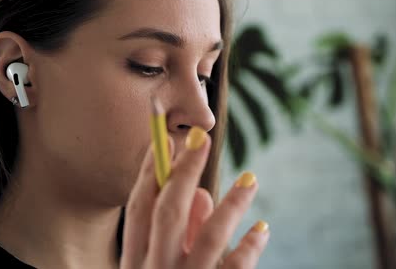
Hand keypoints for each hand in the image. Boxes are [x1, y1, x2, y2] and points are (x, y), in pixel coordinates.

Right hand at [120, 127, 269, 267]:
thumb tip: (201, 192)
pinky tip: (261, 228)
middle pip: (169, 214)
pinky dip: (249, 247)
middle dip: (185, 172)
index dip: (151, 172)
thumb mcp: (161, 266)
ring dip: (232, 204)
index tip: (168, 140)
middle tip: (202, 138)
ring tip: (250, 179)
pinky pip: (235, 268)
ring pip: (210, 238)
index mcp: (134, 262)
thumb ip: (180, 232)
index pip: (139, 209)